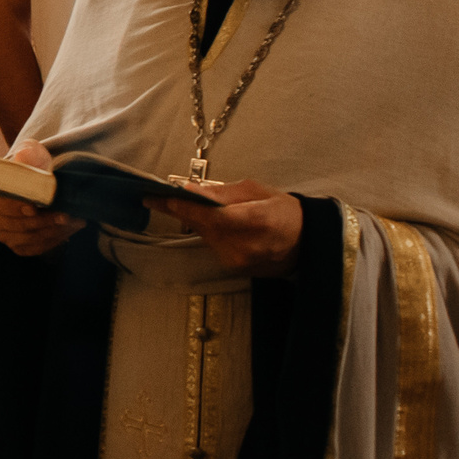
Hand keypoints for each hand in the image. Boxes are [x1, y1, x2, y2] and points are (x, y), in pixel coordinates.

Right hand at [0, 137, 82, 257]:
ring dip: (53, 230)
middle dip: (43, 220)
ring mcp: (4, 234)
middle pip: (15, 224)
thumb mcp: (31, 156)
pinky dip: (55, 239)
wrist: (39, 186)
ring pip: (28, 238)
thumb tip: (23, 156)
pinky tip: (69, 229)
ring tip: (74, 221)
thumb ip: (28, 155)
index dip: (15, 206)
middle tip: (65, 214)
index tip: (34, 206)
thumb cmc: (33, 169)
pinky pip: (36, 248)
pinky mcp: (18, 246)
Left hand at [146, 176, 303, 276]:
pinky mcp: (234, 268)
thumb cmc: (284, 211)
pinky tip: (206, 221)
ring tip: (177, 204)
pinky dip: (207, 231)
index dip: (185, 206)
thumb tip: (194, 190)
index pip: (212, 215)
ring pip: (205, 235)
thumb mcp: (257, 191)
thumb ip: (224, 193)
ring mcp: (239, 261)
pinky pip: (213, 244)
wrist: (306, 243)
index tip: (161, 197)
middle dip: (179, 210)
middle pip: (203, 226)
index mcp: (257, 221)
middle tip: (153, 198)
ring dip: (193, 220)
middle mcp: (246, 246)